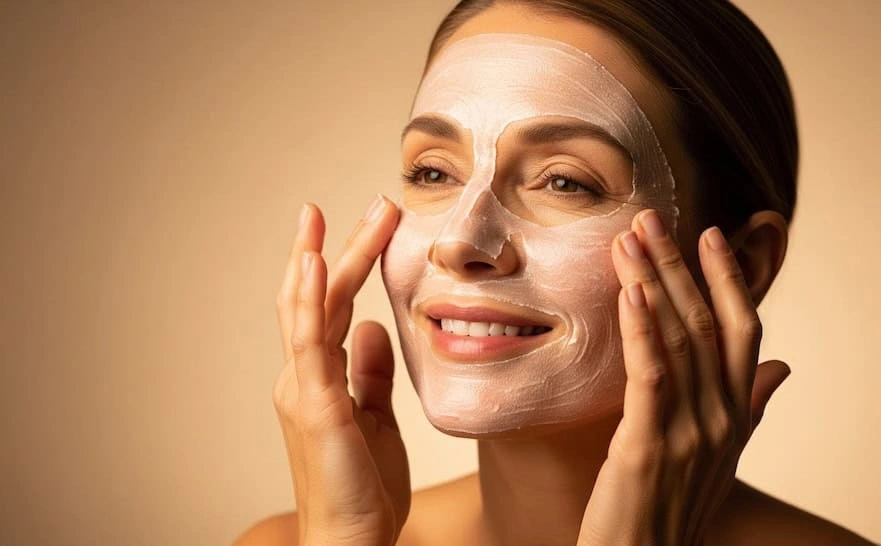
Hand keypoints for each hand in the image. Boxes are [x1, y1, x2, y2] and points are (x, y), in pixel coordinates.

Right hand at [273, 197, 409, 545]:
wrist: (353, 538)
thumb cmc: (363, 487)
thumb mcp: (376, 418)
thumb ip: (371, 372)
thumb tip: (373, 328)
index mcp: (318, 379)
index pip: (328, 309)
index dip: (341, 265)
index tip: (363, 227)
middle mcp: (302, 376)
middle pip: (314, 298)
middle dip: (333, 246)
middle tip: (366, 205)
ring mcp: (303, 386)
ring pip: (306, 308)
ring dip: (321, 256)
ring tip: (325, 214)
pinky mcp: (315, 401)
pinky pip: (309, 339)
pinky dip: (310, 297)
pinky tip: (317, 261)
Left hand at [577, 210, 790, 545]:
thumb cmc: (675, 509)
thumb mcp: (721, 456)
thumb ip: (750, 406)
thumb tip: (781, 367)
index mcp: (736, 414)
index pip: (741, 331)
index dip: (727, 280)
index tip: (708, 235)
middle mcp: (721, 417)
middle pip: (703, 323)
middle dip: (676, 265)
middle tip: (649, 218)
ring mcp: (691, 431)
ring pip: (676, 339)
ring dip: (652, 283)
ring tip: (629, 240)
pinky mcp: (651, 445)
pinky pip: (652, 376)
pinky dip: (643, 330)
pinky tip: (631, 293)